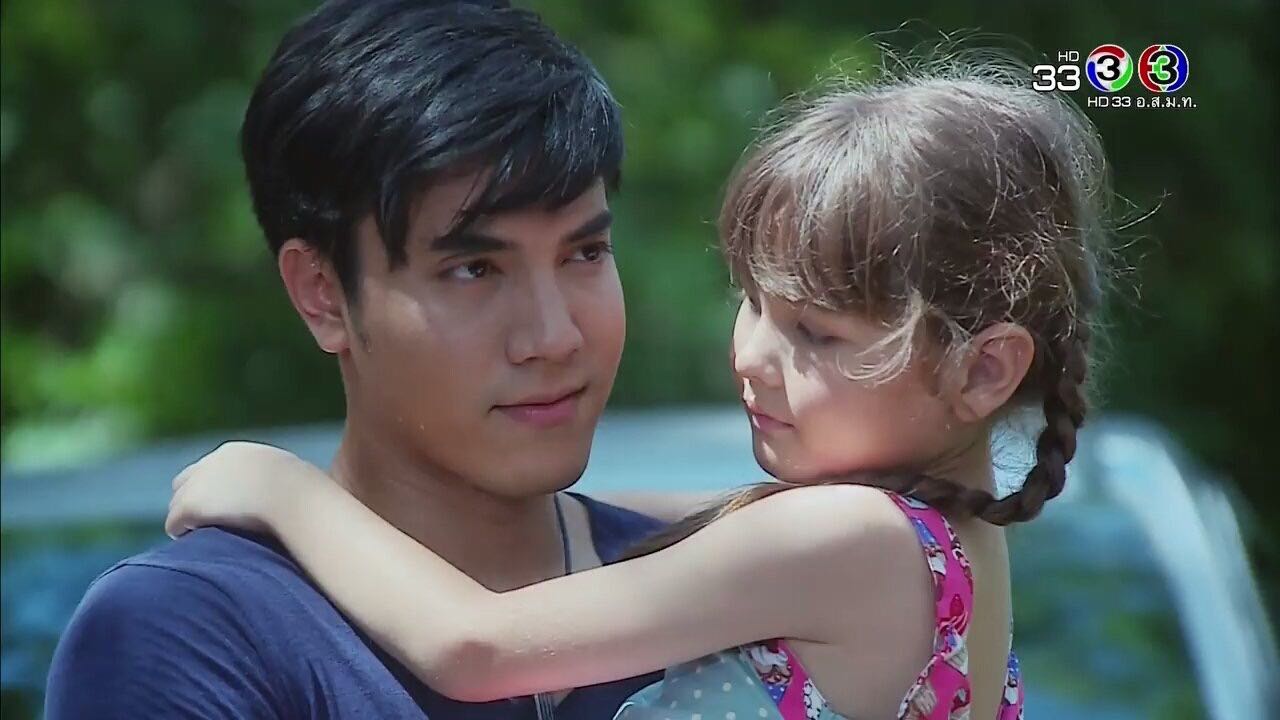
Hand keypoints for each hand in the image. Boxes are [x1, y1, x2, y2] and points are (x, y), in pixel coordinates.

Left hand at [165, 441, 326, 538]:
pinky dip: (182, 533)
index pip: (210, 468)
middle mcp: (211, 462)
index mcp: (236, 454)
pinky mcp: (189, 504)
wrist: (292, 497)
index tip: (222, 508)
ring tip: (202, 539)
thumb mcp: (294, 478)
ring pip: (176, 504)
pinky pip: (173, 523)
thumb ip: (284, 482)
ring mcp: (198, 483)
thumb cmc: (304, 494)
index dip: (213, 490)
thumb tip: (304, 494)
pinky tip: (196, 543)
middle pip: (184, 482)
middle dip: (192, 501)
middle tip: (205, 525)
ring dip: (186, 520)